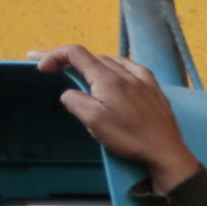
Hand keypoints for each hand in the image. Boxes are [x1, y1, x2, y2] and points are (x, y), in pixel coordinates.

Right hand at [30, 45, 201, 191]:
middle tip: (53, 68)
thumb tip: (71, 92)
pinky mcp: (155, 90)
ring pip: (111, 61)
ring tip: (80, 71)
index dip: (53, 56)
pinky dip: (116, 67)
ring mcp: (144, 80)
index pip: (75, 53)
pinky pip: (132, 68)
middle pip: (92, 57)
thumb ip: (75, 100)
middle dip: (69, 60)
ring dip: (92, 64)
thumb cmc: (129, 138)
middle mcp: (127, 74)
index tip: (41, 67)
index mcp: (108, 79)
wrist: (166, 152)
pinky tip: (116, 73)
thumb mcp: (93, 121)